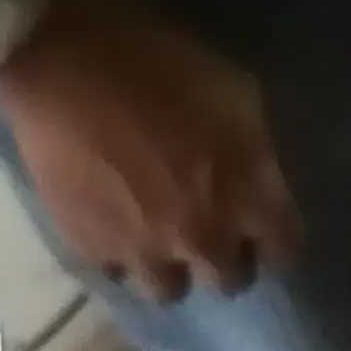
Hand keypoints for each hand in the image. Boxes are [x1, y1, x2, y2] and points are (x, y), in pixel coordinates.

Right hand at [0, 0, 301, 301]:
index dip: (275, 240)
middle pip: (229, 280)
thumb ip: (254, 151)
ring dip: (169, 267)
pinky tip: (111, 224)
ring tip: (156, 238)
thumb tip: (255, 177)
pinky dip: (117, 253)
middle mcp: (203, 237)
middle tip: (207, 229)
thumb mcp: (237, 93)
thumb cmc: (161, 62)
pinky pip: (113, 270)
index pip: (284, 251)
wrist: (65, 60)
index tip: (262, 228)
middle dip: (224, 258)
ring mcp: (144, 249)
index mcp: (250, 198)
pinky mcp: (89, 246)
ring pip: (168, 289)